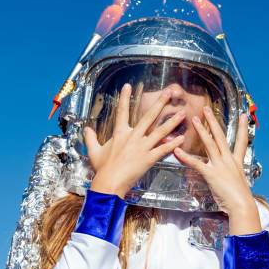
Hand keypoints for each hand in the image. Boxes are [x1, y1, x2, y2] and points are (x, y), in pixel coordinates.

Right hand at [83, 83, 185, 197]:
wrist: (109, 183)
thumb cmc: (102, 168)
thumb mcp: (94, 151)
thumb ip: (91, 138)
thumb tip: (86, 129)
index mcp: (120, 133)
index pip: (122, 112)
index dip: (124, 98)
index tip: (128, 86)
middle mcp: (133, 137)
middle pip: (149, 116)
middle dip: (160, 103)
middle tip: (169, 92)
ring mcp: (142, 147)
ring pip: (160, 131)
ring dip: (172, 122)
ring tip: (182, 113)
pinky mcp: (149, 158)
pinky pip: (163, 149)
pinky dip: (173, 144)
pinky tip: (181, 138)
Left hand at [174, 106, 260, 234]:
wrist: (242, 205)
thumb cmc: (241, 199)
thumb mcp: (239, 183)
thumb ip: (233, 176)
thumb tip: (230, 177)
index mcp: (236, 162)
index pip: (241, 141)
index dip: (242, 128)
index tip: (243, 115)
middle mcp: (229, 160)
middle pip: (221, 136)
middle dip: (214, 121)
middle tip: (207, 109)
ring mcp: (220, 165)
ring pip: (210, 143)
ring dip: (202, 130)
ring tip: (195, 119)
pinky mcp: (211, 174)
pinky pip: (197, 163)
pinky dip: (186, 157)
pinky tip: (177, 151)